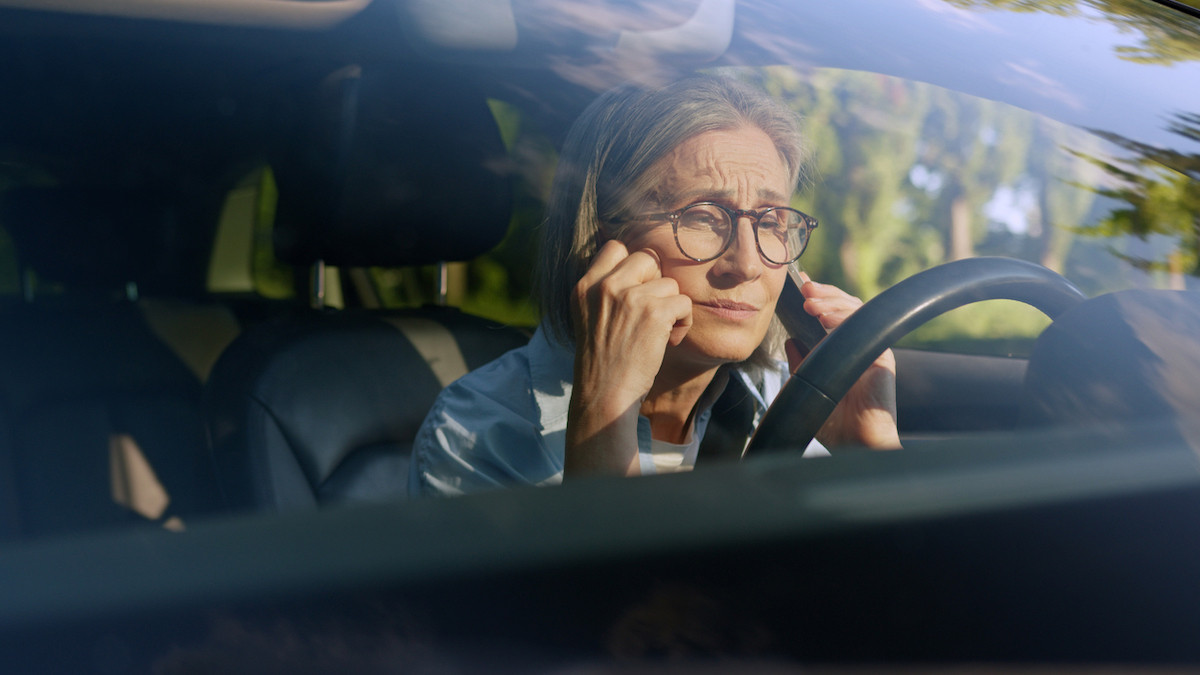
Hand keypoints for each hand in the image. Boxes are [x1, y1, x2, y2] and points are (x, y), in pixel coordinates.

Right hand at [564, 240, 693, 476]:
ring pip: (669, 283)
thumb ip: (604, 291)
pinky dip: (683, 322)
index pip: (615, 248)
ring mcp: (630, 297)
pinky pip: (684, 302)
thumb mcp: (588, 318)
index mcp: (584, 286)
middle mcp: (605, 286)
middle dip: (656, 283)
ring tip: (660, 333)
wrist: (604, 395)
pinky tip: (669, 341)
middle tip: (651, 312)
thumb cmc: (602, 362)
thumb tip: (640, 267)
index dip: (633, 266)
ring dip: (671, 307)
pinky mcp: (654, 312)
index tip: (638, 289)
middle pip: (647, 258)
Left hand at [785, 273, 900, 448]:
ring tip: (810, 301)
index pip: (832, 316)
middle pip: (845, 307)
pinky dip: (843, 318)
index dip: (819, 299)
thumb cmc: (833, 423)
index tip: (799, 287)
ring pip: (855, 311)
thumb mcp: (807, 387)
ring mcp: (871, 348)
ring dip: (831, 301)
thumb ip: (800, 364)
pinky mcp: (881, 355)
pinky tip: (825, 317)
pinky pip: (863, 328)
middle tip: (804, 288)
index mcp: (842, 351)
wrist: (853, 443)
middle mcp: (858, 346)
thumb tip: (790, 342)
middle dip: (824, 293)